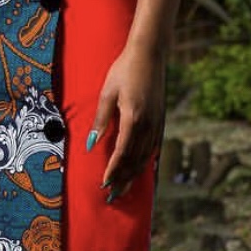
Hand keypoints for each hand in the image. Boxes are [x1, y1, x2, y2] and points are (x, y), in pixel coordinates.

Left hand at [87, 50, 166, 200]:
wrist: (150, 54)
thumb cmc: (124, 70)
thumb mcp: (107, 93)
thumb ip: (100, 120)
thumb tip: (91, 144)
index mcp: (133, 118)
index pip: (122, 153)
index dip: (113, 171)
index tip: (104, 184)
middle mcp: (148, 124)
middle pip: (135, 160)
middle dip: (123, 180)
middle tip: (112, 197)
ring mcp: (156, 123)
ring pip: (145, 156)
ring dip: (134, 174)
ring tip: (124, 189)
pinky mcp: (160, 120)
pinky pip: (152, 147)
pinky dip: (144, 161)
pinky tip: (139, 169)